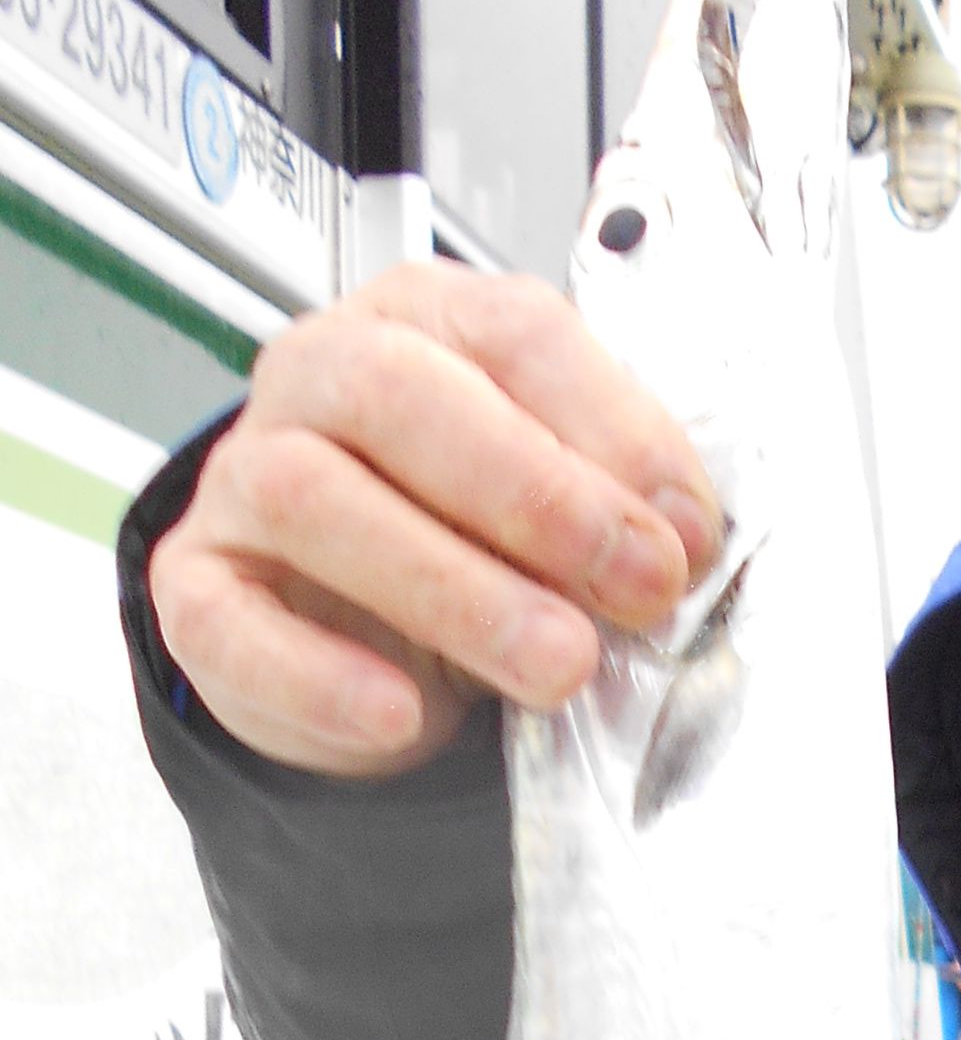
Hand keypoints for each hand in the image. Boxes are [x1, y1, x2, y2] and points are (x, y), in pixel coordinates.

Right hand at [146, 263, 721, 778]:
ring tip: (557, 664)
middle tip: (632, 589)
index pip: (513, 335)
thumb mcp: (566, 514)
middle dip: (536, 496)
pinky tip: (402, 714)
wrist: (370, 639)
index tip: (685, 534)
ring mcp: (244, 477)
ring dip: (453, 590)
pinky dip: (322, 676)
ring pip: (315, 500)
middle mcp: (322, 377)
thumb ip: (620, 507)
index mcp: (429, 325)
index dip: (611, 430)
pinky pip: (233, 624)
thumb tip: (680, 540)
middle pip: (400, 395)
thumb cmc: (476, 544)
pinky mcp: (197, 586)